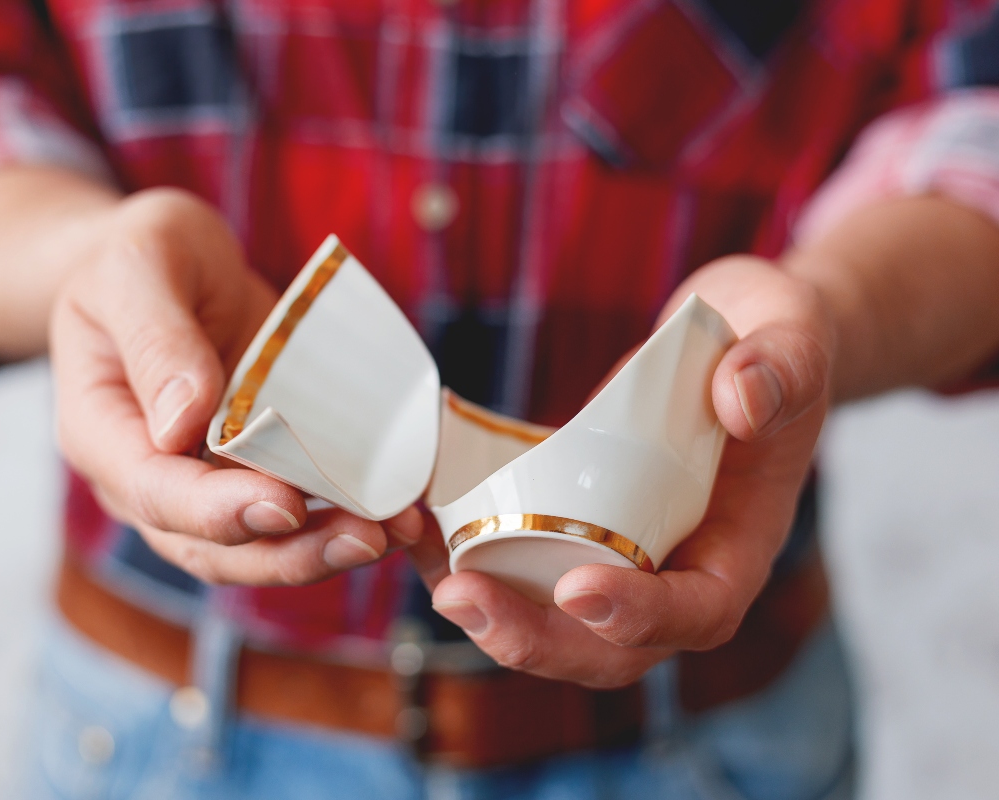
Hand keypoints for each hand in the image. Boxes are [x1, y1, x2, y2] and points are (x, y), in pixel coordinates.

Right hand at [50, 189, 421, 583]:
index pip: (154, 491)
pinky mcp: (256, 470)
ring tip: (396, 532)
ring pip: (259, 544)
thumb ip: (155, 337)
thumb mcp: (138, 265)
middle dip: (290, 552)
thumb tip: (183, 423)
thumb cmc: (136, 255)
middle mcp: (149, 476)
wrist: (166, 265)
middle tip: (366, 538)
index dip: (217, 511)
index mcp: (103, 430)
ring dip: (326, 548)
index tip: (284, 505)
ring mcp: (205, 481)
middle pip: (211, 545)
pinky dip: (346, 515)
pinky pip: (297, 510)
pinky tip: (400, 509)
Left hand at [411, 256, 832, 687]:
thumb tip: (740, 399)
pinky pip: (521, 562)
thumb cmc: (773, 338)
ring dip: (487, 612)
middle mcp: (676, 568)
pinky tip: (417, 529)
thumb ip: (778, 367)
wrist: (737, 335)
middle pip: (609, 645)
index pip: (699, 611)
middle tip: (461, 599)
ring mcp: (622, 554)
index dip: (641, 616)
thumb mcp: (790, 334)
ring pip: (553, 620)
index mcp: (739, 545)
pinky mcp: (575, 525)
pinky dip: (468, 556)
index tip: (578, 590)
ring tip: (422, 574)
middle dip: (533, 638)